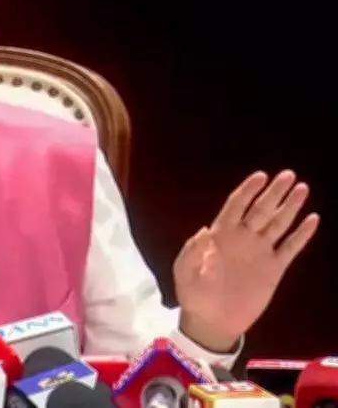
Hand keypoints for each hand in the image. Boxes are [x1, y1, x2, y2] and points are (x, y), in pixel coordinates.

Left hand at [173, 170, 319, 351]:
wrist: (212, 321)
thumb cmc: (193, 294)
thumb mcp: (185, 272)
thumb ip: (192, 252)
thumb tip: (204, 231)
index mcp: (220, 235)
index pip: (236, 205)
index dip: (247, 190)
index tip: (260, 176)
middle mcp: (242, 238)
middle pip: (260, 209)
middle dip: (274, 192)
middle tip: (288, 175)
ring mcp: (259, 252)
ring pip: (277, 224)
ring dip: (289, 207)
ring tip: (302, 188)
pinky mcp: (273, 269)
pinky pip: (290, 248)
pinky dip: (301, 235)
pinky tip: (312, 219)